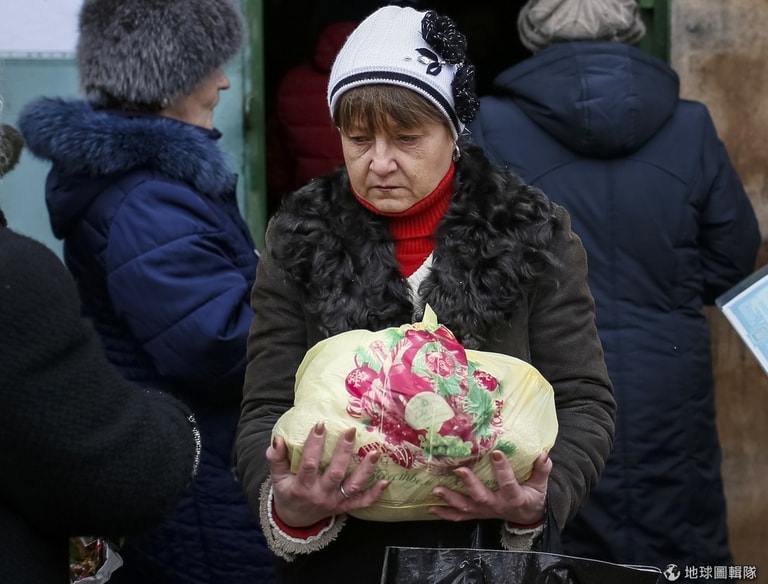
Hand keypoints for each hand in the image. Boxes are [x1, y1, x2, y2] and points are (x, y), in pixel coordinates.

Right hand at [267, 422, 389, 526]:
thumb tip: (278, 440)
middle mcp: (321, 495)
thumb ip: (276, 459)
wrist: (295, 520)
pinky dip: (374, 494)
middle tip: (351, 431)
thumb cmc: (287, 492)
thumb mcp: (277, 478)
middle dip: (343, 452)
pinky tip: (385, 481)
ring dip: (366, 470)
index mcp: (302, 487)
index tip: (320, 425)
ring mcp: (335, 502)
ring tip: (376, 452)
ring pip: (352, 486)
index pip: (309, 464)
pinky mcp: (345, 507)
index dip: (314, 445)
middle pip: (335, 473)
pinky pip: (361, 502)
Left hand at [429, 450, 550, 524]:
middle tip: (459, 470)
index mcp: (514, 498)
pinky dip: (445, 513)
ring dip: (450, 499)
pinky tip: (431, 507)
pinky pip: (460, 516)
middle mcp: (496, 505)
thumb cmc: (532, 497)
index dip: (502, 469)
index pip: (509, 483)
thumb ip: (542, 470)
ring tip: (436, 490)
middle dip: (470, 484)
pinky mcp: (477, 514)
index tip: (495, 453)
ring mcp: (484, 511)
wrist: (527, 518)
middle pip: (481, 496)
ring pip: (466, 506)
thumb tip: (544, 454)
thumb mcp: (541, 486)